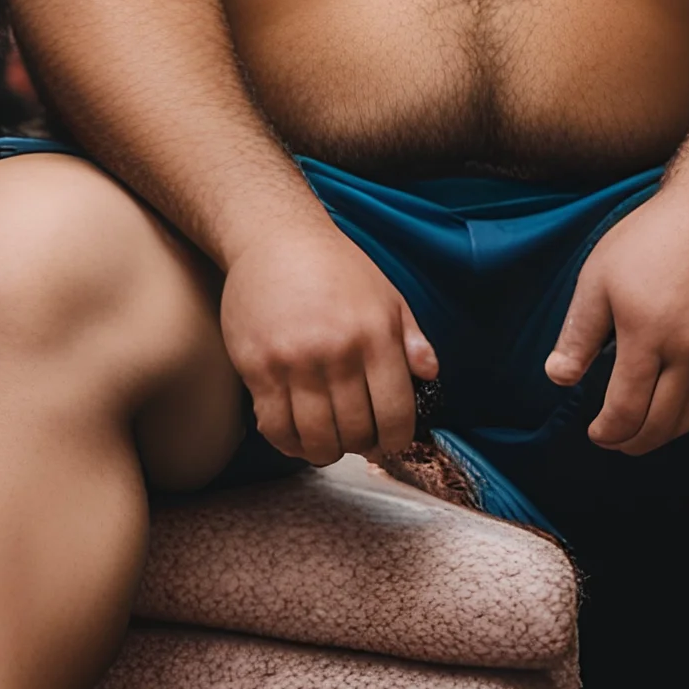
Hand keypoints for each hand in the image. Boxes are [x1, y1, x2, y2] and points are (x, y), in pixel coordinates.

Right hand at [221, 221, 437, 466]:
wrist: (275, 238)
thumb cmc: (335, 266)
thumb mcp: (387, 294)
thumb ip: (412, 337)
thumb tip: (430, 374)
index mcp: (376, 336)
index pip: (396, 414)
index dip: (396, 439)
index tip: (388, 440)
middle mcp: (338, 353)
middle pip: (355, 432)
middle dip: (359, 445)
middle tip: (354, 438)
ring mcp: (295, 363)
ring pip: (315, 438)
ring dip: (324, 450)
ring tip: (326, 441)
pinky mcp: (258, 368)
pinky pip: (274, 426)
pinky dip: (287, 441)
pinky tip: (295, 433)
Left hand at [545, 190, 688, 455]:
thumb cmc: (652, 236)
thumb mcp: (598, 277)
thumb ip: (578, 334)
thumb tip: (559, 378)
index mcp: (646, 334)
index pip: (627, 410)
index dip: (608, 431)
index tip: (596, 432)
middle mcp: (688, 351)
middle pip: (660, 425)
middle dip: (631, 442)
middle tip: (613, 439)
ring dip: (660, 434)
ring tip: (638, 430)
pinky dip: (687, 414)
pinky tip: (670, 406)